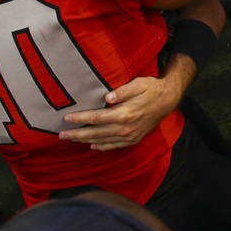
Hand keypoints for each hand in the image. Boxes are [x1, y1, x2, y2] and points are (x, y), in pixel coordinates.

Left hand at [60, 74, 181, 150]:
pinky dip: (102, 147)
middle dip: (77, 134)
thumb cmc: (152, 88)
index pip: (97, 118)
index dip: (81, 118)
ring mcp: (130, 136)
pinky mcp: (134, 139)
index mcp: (125, 114)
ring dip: (86, 141)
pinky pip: (115, 146)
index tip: (67, 118)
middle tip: (61, 135)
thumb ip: (122, 91)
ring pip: (103, 141)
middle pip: (96, 133)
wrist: (169, 100)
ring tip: (72, 140)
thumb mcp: (138, 84)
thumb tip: (106, 97)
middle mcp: (126, 128)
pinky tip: (93, 146)